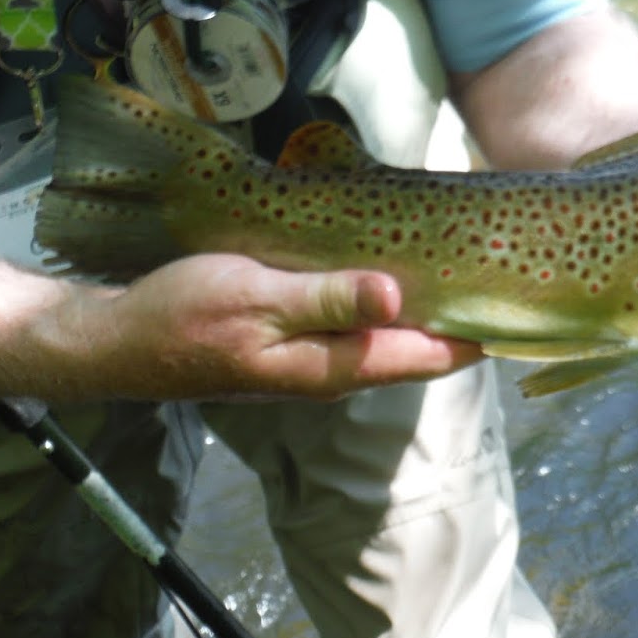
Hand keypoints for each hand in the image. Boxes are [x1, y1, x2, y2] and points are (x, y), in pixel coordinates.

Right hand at [82, 254, 480, 400]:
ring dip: (424, 307)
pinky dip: (383, 301)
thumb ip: (327, 298)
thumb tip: (396, 296)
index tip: (520, 304)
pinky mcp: (295, 343)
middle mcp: (335, 371)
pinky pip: (356, 325)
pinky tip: (395, 270)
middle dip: (460, 317)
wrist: (116, 343)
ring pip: (388, 336)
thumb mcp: (256, 296)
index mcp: (335, 366)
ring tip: (465, 266)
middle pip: (416, 348)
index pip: (429, 357)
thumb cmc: (182, 317)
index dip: (477, 334)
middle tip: (504, 271)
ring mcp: (315, 360)